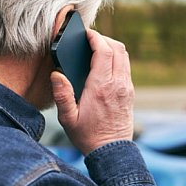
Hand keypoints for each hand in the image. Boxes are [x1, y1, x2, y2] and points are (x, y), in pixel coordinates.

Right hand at [51, 29, 134, 154]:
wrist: (111, 151)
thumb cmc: (88, 136)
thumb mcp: (68, 118)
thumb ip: (62, 95)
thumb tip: (57, 74)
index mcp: (101, 86)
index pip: (104, 51)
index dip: (95, 37)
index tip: (86, 33)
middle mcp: (117, 84)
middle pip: (117, 48)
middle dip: (104, 38)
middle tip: (90, 39)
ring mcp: (126, 87)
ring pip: (124, 56)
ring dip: (112, 47)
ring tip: (96, 49)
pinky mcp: (129, 93)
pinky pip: (125, 67)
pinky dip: (116, 59)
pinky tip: (104, 65)